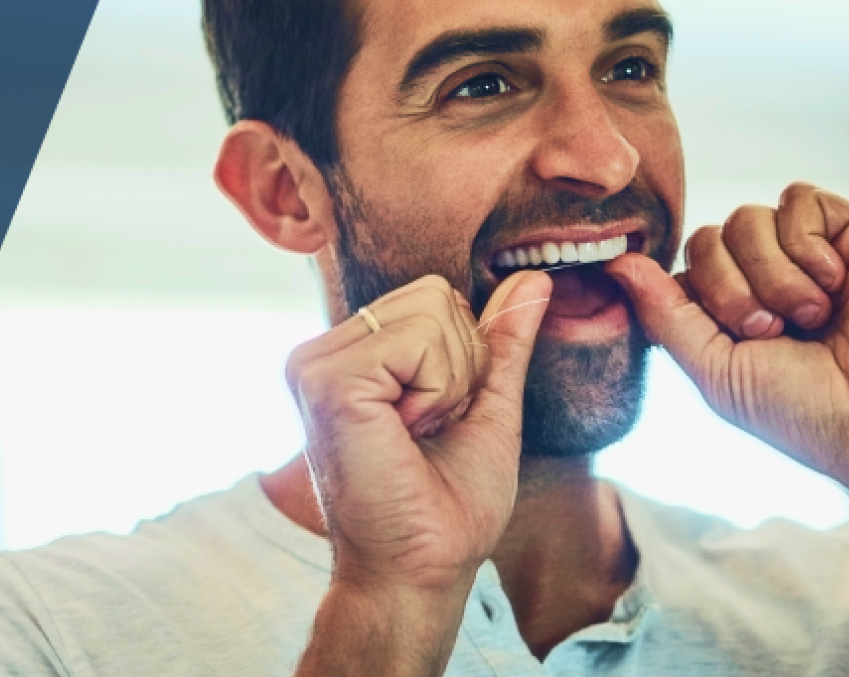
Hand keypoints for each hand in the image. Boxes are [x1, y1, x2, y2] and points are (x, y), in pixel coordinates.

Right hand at [285, 269, 551, 593]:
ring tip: (415, 433)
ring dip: (449, 380)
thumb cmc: (449, 504)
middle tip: (428, 429)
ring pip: (431, 309)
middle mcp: (324, 352)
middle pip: (435, 294)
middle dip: (460, 364)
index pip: (436, 296)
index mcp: (353, 354)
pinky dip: (436, 390)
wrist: (422, 570)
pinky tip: (404, 433)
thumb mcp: (488, 404)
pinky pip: (418, 339)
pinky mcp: (323, 379)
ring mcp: (315, 363)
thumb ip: (503, 339)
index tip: (439, 421)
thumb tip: (534, 278)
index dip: (465, 357)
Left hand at [607, 182, 848, 535]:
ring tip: (810, 316)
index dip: (698, 295)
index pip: (684, 267)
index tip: (737, 338)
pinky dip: (807, 247)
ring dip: (773, 276)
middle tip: (773, 331)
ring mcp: (808, 250)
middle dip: (731, 290)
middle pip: (709, 237)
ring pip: (748, 218)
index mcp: (733, 309)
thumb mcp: (714, 370)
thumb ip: (664, 314)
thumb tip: (615, 263)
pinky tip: (835, 286)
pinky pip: (797, 200)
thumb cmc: (801, 410)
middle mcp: (767, 275)